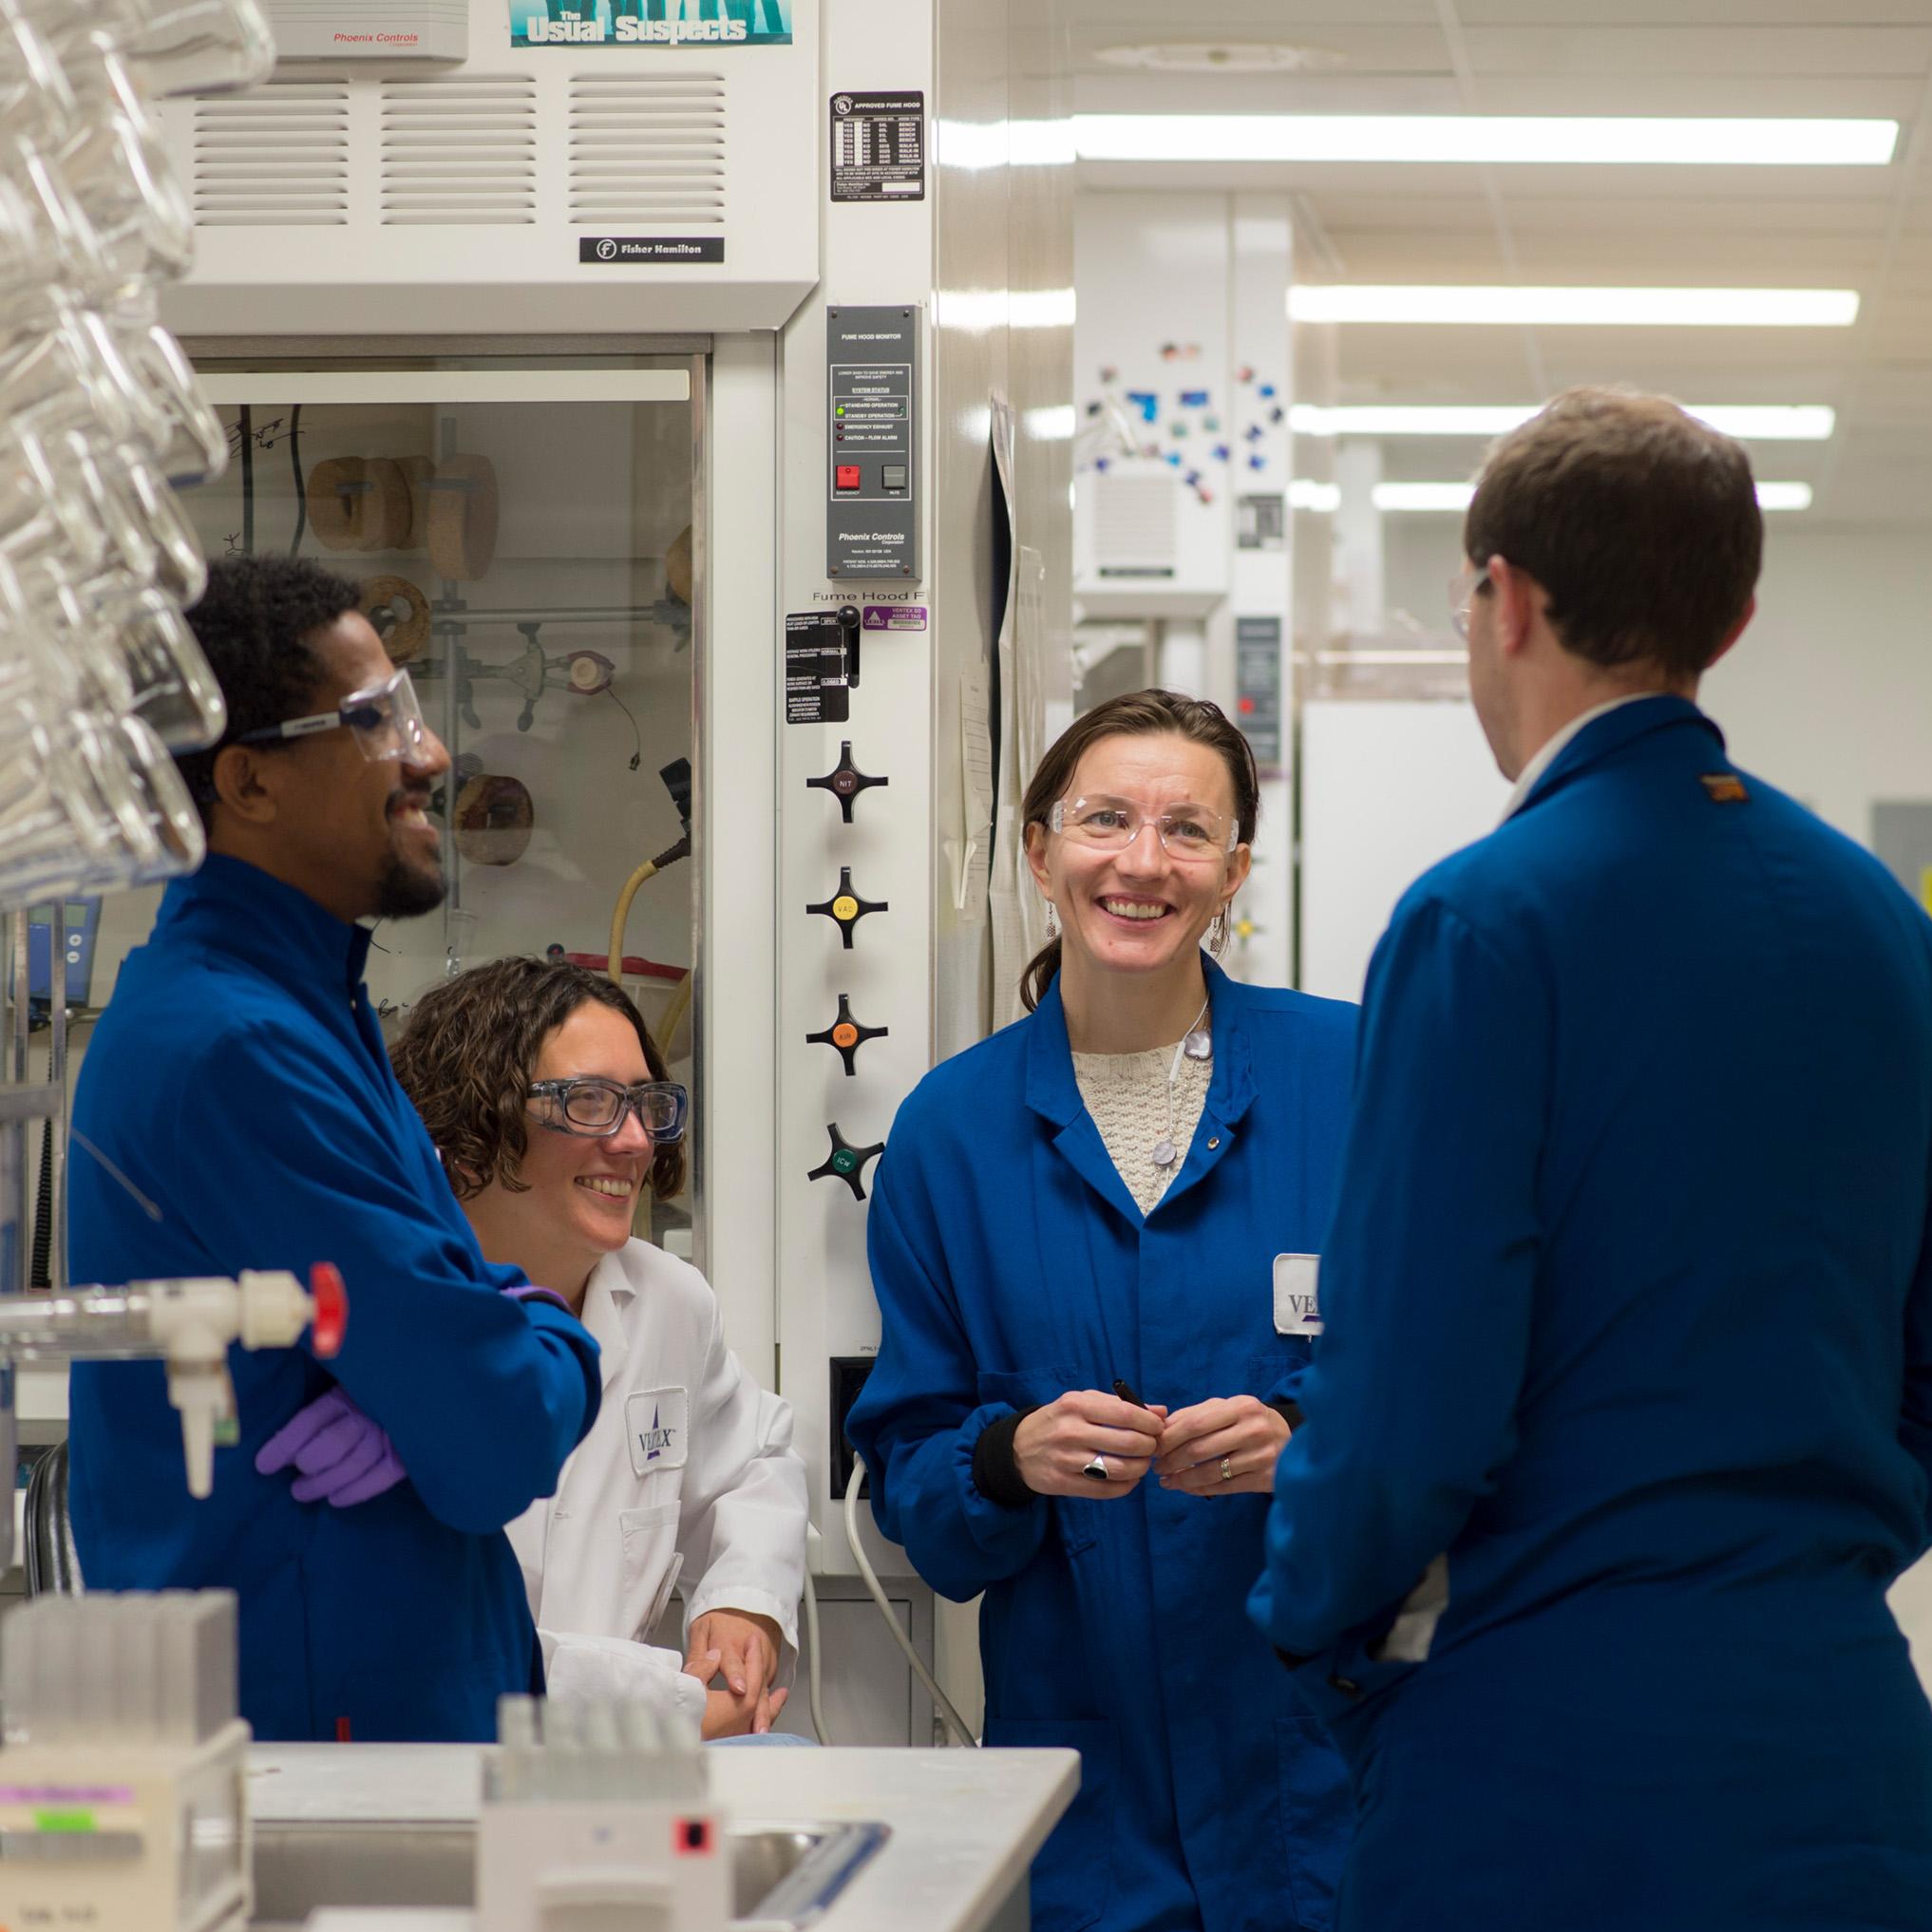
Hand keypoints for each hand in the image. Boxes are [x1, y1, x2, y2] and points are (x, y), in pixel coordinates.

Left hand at [255, 1387, 406, 1506]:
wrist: (419, 1392)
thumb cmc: (371, 1395)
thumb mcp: (343, 1388)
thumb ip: (319, 1408)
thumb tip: (284, 1446)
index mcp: (348, 1392)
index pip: (311, 1419)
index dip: (284, 1444)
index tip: (263, 1465)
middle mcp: (369, 1413)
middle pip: (333, 1443)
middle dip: (308, 1465)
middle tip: (293, 1482)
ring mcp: (390, 1433)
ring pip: (353, 1464)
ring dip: (323, 1483)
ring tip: (302, 1492)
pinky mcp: (407, 1453)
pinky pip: (379, 1477)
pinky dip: (355, 1492)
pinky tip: (335, 1499)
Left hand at [685, 1611, 785, 1733]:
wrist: (748, 1606)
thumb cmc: (722, 1618)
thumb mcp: (703, 1628)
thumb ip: (698, 1653)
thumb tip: (695, 1670)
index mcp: (730, 1643)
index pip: (734, 1662)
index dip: (736, 1676)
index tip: (739, 1689)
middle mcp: (749, 1656)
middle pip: (755, 1683)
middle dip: (757, 1707)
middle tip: (756, 1727)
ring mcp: (763, 1663)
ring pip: (764, 1690)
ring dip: (764, 1712)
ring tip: (761, 1732)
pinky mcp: (769, 1669)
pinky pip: (766, 1691)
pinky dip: (765, 1708)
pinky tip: (759, 1727)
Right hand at [1013, 1390, 1166, 1497]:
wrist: (1017, 1449)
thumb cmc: (1059, 1420)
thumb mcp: (1082, 1402)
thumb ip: (1120, 1404)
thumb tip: (1161, 1412)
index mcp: (1076, 1405)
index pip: (1125, 1413)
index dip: (1150, 1422)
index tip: (1158, 1427)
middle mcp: (1070, 1431)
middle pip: (1127, 1442)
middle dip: (1149, 1446)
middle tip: (1152, 1446)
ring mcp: (1066, 1460)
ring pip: (1119, 1469)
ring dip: (1141, 1468)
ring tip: (1143, 1463)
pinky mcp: (1064, 1484)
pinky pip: (1106, 1490)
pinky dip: (1126, 1486)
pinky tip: (1130, 1478)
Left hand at [1154, 1396, 1291, 1495]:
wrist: (1292, 1441)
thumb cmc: (1250, 1422)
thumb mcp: (1227, 1409)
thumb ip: (1195, 1414)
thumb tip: (1160, 1427)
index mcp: (1240, 1406)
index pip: (1194, 1423)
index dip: (1169, 1438)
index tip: (1153, 1448)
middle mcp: (1253, 1429)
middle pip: (1199, 1449)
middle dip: (1171, 1460)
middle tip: (1157, 1467)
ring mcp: (1261, 1455)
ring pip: (1210, 1472)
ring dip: (1182, 1479)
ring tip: (1167, 1481)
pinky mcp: (1265, 1478)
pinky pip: (1225, 1487)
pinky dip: (1200, 1489)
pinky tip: (1187, 1488)